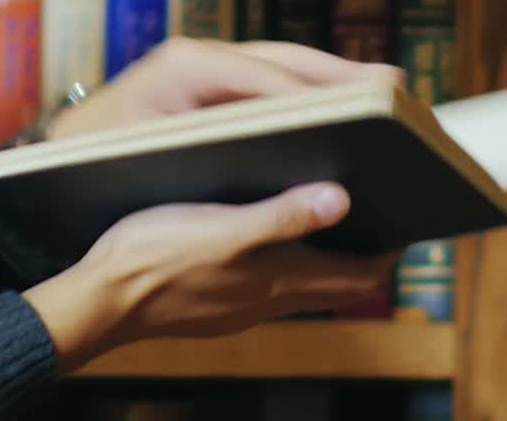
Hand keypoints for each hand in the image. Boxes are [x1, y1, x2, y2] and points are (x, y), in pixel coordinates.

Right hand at [23, 180, 399, 371]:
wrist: (100, 299)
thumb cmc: (158, 255)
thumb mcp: (223, 227)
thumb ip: (282, 216)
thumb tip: (343, 201)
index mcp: (279, 279)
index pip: (359, 277)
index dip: (388, 251)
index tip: (406, 217)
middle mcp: (269, 299)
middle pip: (338, 282)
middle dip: (364, 248)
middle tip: (376, 205)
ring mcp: (242, 304)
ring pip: (304, 282)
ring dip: (326, 252)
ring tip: (329, 205)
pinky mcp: (217, 300)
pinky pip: (270, 282)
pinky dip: (288, 258)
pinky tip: (267, 226)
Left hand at [47, 37, 406, 140]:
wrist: (49, 160)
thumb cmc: (92, 162)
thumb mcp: (149, 157)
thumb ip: (215, 148)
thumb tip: (281, 140)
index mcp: (185, 66)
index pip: (264, 76)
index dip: (315, 93)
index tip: (365, 104)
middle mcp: (198, 55)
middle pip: (282, 59)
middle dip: (337, 73)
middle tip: (395, 85)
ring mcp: (203, 67)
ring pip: (279, 66)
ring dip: (328, 80)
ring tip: (382, 92)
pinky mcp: (205, 85)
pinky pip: (265, 83)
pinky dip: (303, 93)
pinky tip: (336, 114)